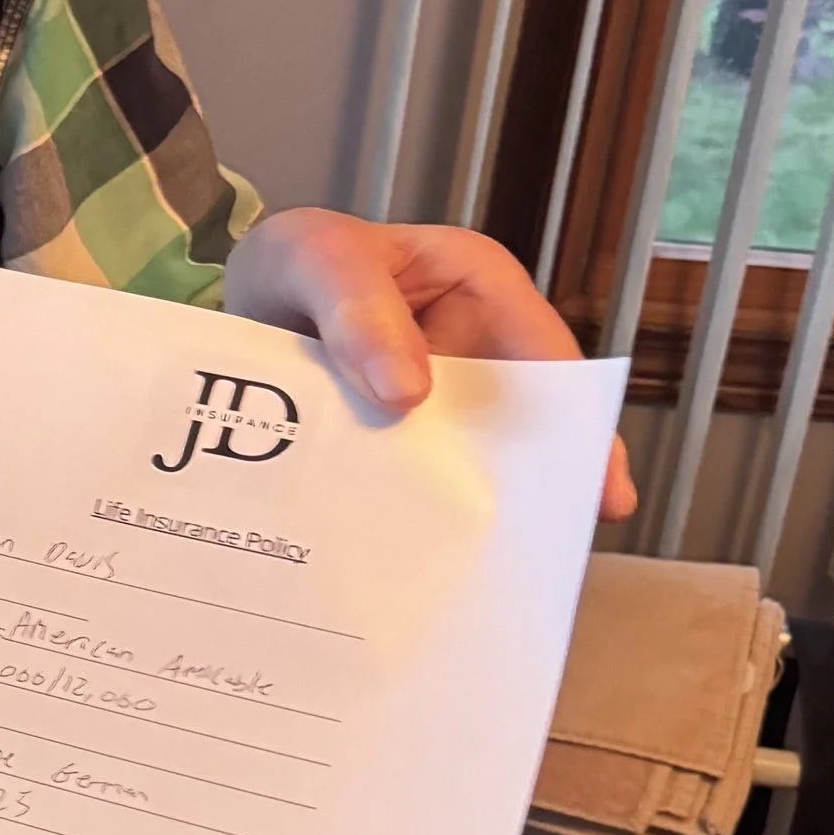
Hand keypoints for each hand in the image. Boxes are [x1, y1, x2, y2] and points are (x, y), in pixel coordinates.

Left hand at [223, 209, 634, 522]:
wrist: (238, 299)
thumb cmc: (294, 260)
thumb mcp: (316, 258)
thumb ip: (358, 309)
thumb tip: (407, 393)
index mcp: (478, 289)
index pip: (545, 356)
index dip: (577, 424)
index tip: (595, 492)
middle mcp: (472, 349)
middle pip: (519, 424)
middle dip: (537, 487)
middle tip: (548, 556)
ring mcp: (435, 401)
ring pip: (470, 462)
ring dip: (477, 511)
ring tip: (489, 576)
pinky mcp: (393, 439)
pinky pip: (415, 480)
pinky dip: (418, 515)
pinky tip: (414, 561)